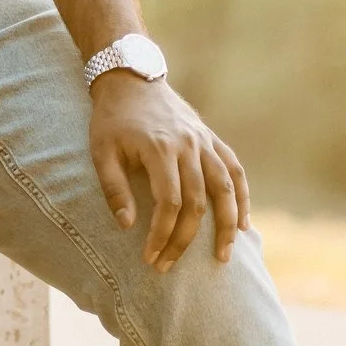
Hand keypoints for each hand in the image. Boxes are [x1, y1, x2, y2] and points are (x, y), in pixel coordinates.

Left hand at [88, 71, 248, 268]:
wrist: (130, 79)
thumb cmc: (111, 119)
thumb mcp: (101, 151)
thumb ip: (114, 188)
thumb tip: (127, 226)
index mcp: (159, 149)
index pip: (168, 202)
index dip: (162, 234)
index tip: (151, 257)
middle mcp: (188, 146)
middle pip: (197, 202)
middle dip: (185, 239)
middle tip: (171, 265)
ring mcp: (204, 142)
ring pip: (226, 188)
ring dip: (227, 225)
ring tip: (223, 256)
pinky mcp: (212, 139)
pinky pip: (235, 170)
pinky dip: (242, 197)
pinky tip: (244, 223)